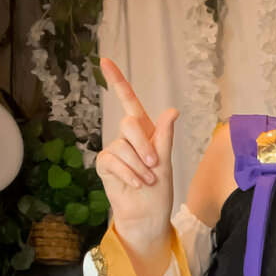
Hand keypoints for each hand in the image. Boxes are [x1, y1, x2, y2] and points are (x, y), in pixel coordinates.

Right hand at [95, 57, 178, 240]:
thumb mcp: (166, 162)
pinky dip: (128, 174)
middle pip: (129, 123)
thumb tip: (172, 111)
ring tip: (147, 180)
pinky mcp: (105, 165)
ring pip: (122, 145)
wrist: (148, 214)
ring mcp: (115, 151)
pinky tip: (135, 184)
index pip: (129, 102)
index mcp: (145, 132)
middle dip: (144, 145)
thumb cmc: (159, 190)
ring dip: (139, 166)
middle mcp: (128, 138)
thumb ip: (165, 137)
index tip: (104, 60)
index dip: (117, 82)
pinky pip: (113, 160)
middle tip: (154, 165)